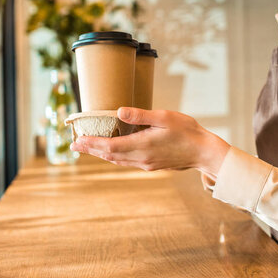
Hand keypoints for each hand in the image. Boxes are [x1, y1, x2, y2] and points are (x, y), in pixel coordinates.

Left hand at [70, 107, 229, 176]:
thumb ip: (140, 115)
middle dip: (91, 150)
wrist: (204, 152)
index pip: (109, 146)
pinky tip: (111, 152)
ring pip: (117, 160)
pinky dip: (114, 156)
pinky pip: (127, 162)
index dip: (91, 144)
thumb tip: (119, 112)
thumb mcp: (164, 117)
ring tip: (88, 148)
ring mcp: (146, 163)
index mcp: (142, 145)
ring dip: (101, 154)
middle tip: (74, 145)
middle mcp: (141, 158)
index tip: (76, 141)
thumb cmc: (187, 131)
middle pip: (109, 155)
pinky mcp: (152, 165)